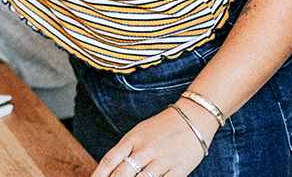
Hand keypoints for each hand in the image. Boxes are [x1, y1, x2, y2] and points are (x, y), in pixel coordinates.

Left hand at [90, 107, 208, 176]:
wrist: (192, 119)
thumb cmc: (161, 128)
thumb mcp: (138, 133)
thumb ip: (126, 150)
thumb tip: (110, 168)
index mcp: (132, 140)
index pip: (110, 160)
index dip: (99, 174)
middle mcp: (145, 150)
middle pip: (122, 173)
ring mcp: (162, 161)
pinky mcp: (178, 170)